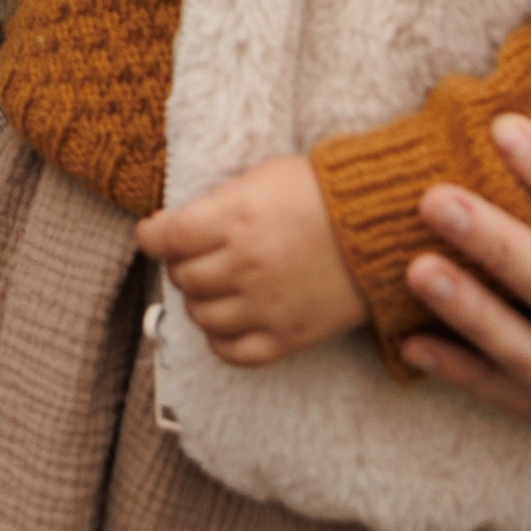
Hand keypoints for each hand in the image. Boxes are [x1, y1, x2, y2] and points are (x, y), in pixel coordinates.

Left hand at [139, 156, 367, 363]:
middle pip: (183, 278)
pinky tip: (228, 321)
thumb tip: (179, 223)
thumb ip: (219, 203)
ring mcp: (266, 304)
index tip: (153, 234)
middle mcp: (245, 264)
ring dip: (199, 301)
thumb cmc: (321, 193)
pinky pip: (234, 352)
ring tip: (214, 286)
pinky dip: (220, 340)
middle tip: (194, 256)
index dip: (151, 236)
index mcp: (234, 218)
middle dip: (180, 265)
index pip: (166, 238)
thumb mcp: (261, 177)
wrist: (379, 226)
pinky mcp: (289, 335)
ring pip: (202, 316)